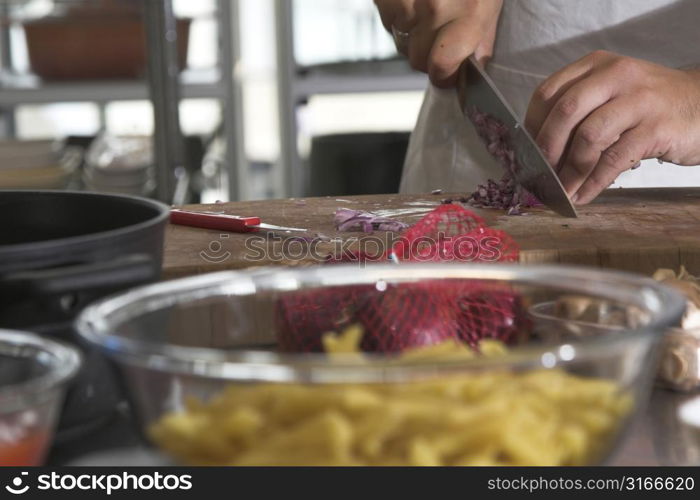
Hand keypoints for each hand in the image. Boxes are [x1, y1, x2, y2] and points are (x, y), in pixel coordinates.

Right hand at [374, 0, 502, 87]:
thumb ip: (483, 31)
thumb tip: (477, 63)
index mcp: (471, 11)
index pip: (442, 69)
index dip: (444, 75)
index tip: (447, 72)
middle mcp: (436, 8)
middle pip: (418, 60)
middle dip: (426, 53)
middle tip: (437, 33)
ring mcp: (407, 2)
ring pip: (400, 41)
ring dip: (410, 32)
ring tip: (425, 5)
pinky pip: (387, 21)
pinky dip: (396, 14)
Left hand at [525, 50, 699, 204]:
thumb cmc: (647, 105)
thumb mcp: (611, 93)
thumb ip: (579, 111)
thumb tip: (537, 150)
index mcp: (597, 66)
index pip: (549, 92)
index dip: (532, 126)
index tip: (525, 152)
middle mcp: (616, 76)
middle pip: (565, 111)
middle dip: (546, 149)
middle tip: (539, 174)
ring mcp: (639, 100)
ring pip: (589, 137)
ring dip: (569, 172)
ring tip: (561, 192)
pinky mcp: (656, 128)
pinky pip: (614, 159)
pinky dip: (593, 182)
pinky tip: (583, 196)